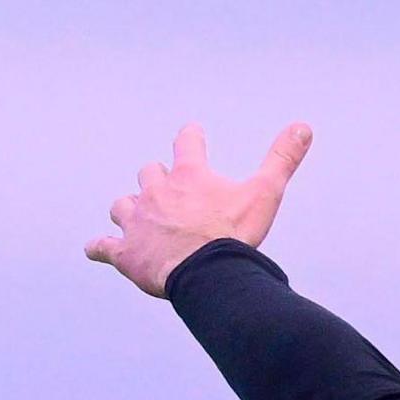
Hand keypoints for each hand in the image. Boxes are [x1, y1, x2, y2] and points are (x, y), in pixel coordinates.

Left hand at [86, 122, 313, 297]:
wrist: (206, 273)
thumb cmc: (234, 234)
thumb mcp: (265, 193)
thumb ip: (282, 158)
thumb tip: (304, 126)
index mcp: (189, 175)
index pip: (186, 142)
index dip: (190, 138)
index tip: (192, 135)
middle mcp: (156, 191)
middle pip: (148, 173)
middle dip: (156, 179)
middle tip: (167, 188)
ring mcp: (137, 221)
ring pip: (122, 206)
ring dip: (128, 209)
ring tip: (135, 218)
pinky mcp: (125, 252)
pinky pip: (103, 247)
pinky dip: (100, 248)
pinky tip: (95, 249)